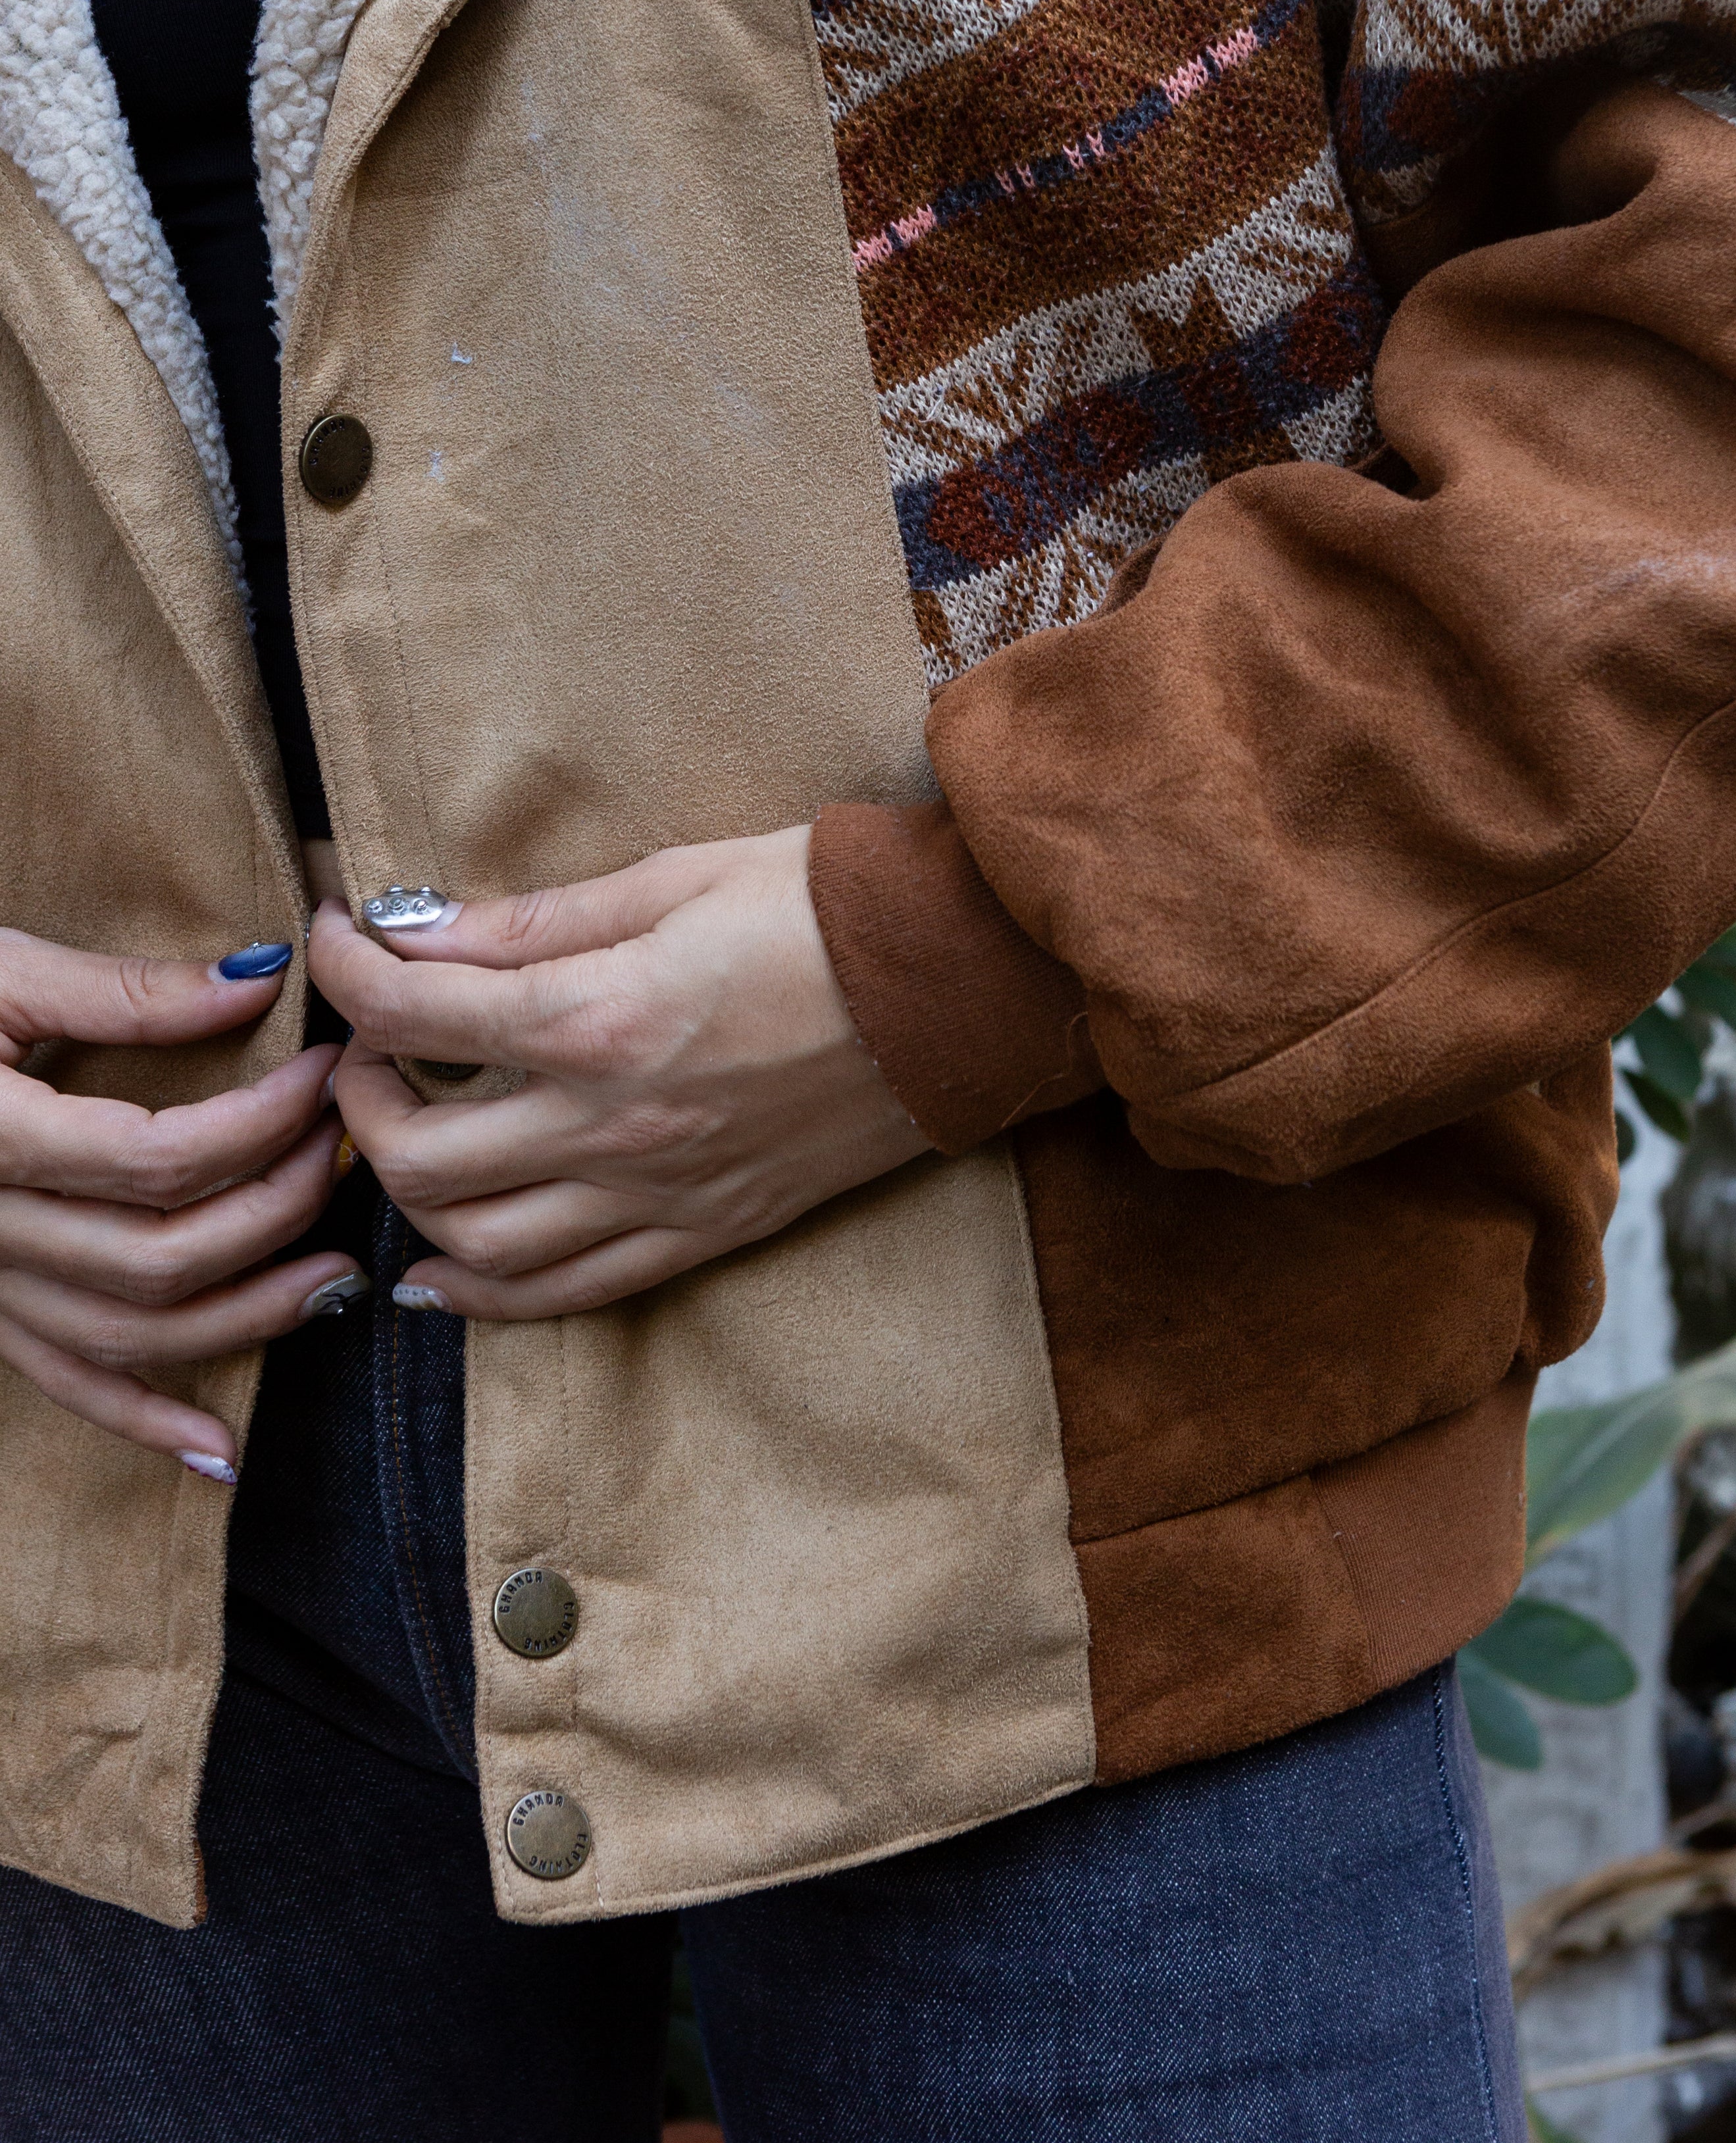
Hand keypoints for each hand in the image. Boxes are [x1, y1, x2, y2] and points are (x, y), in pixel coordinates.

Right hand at [0, 927, 361, 1477]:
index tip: (326, 1073)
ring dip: (245, 1317)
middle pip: (158, 1256)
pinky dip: (144, 1422)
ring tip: (337, 1277)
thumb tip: (259, 982)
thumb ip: (127, 991)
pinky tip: (222, 1449)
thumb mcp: (1, 970)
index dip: (261, 1123)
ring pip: (128, 1335)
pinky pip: (65, 1381)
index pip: (159, 1160)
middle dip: (275, 1208)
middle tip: (344, 1148)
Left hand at [308, 825, 927, 1319]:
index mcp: (602, 1017)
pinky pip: (569, 1293)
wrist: (963, 981)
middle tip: (371, 1045)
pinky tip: (438, 1275)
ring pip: (477, 1242)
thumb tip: (417, 928)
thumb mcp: (674, 875)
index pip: (411, 1010)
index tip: (335, 934)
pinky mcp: (707, 1228)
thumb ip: (536, 920)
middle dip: (361, 1098)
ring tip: (405, 1138)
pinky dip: (484, 1296)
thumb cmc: (826, 904)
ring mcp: (662, 1191)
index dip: (346, 965)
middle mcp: (616, 1123)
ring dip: (409, 1198)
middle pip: (417, 1152)